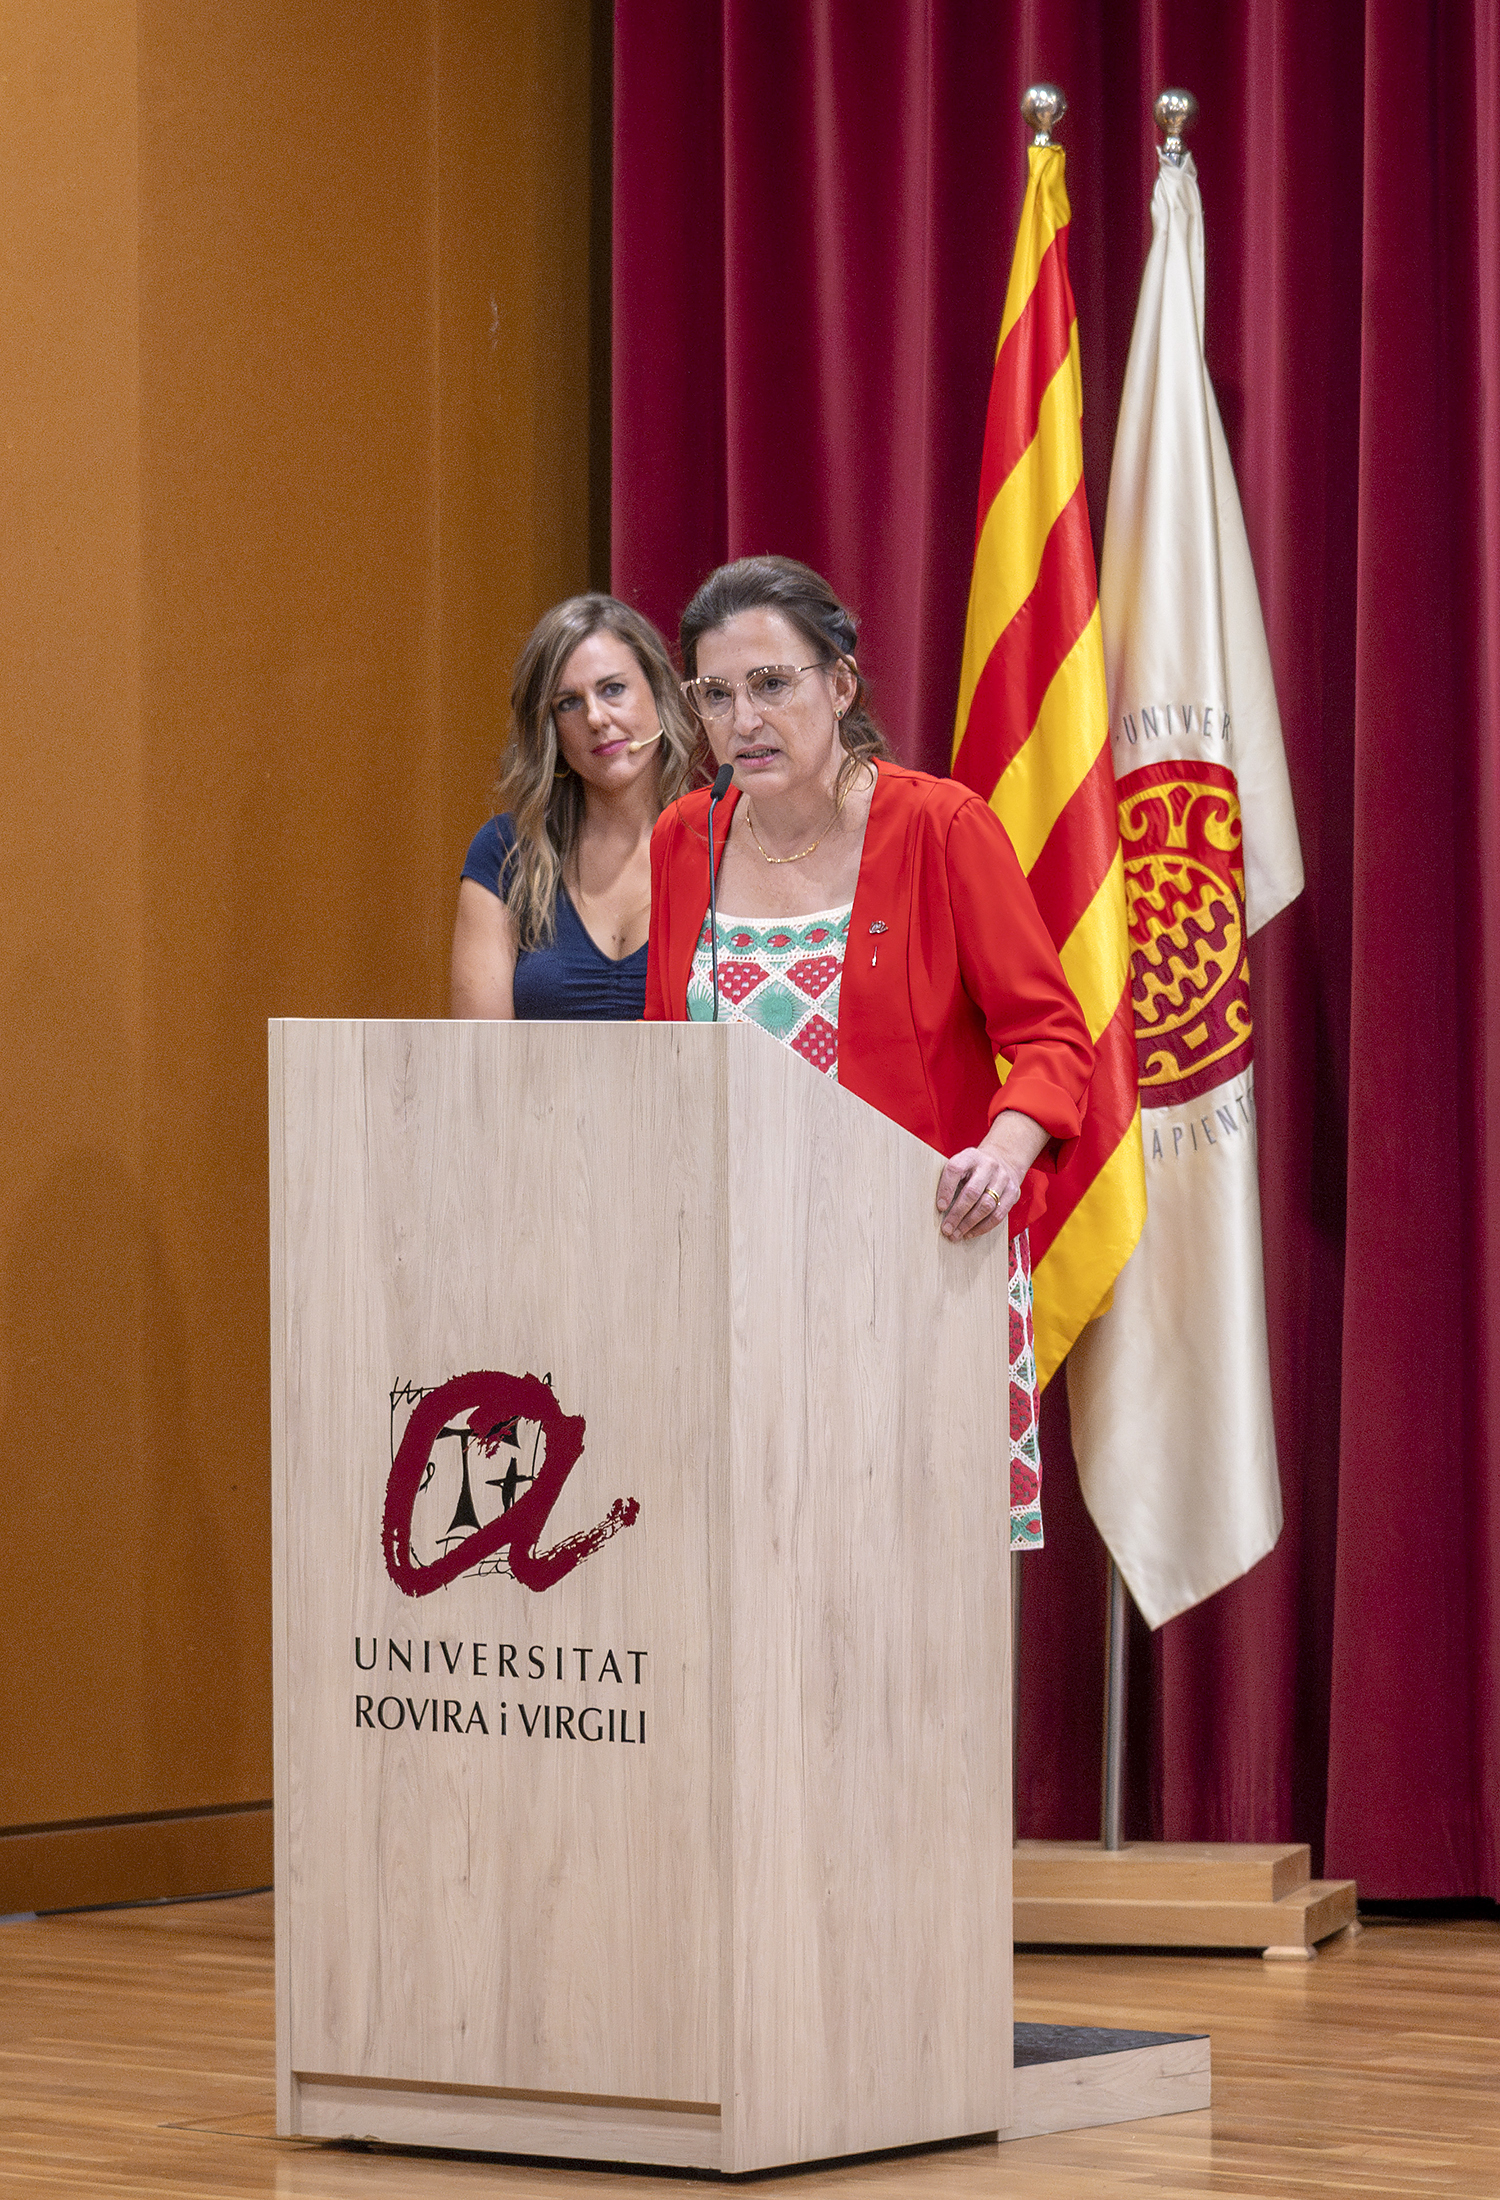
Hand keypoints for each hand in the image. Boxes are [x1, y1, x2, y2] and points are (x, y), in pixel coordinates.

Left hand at [935, 1109, 1048, 1242]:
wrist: (1003, 1159)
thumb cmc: (973, 1168)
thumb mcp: (961, 1165)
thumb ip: (950, 1181)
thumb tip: (939, 1209)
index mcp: (970, 1156)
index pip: (955, 1170)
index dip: (946, 1189)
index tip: (940, 1207)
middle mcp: (988, 1165)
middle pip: (972, 1192)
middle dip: (957, 1214)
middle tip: (946, 1229)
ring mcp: (1003, 1178)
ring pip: (986, 1206)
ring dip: (969, 1224)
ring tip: (957, 1234)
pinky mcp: (1013, 1192)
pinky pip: (998, 1215)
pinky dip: (983, 1227)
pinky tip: (971, 1232)